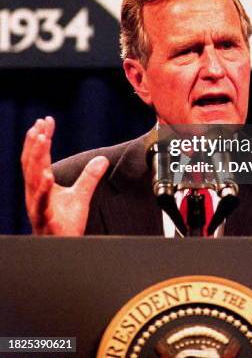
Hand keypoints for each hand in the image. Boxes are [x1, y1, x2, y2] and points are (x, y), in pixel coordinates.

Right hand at [21, 117, 108, 235]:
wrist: (63, 247)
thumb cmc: (65, 223)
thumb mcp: (81, 195)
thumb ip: (89, 177)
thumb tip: (102, 159)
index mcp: (39, 186)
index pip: (38, 157)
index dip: (40, 139)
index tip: (46, 121)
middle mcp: (34, 193)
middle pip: (31, 164)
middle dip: (34, 143)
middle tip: (40, 125)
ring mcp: (37, 205)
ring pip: (32, 178)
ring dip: (36, 158)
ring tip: (42, 140)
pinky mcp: (43, 218)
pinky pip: (40, 202)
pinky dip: (42, 188)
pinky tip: (47, 176)